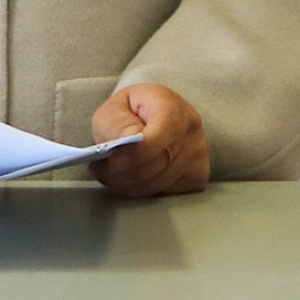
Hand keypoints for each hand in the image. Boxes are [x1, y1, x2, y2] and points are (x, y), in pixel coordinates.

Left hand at [89, 82, 208, 196]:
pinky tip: (130, 179)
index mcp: (172, 107)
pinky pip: (166, 192)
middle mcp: (191, 130)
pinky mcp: (198, 175)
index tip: (109, 162)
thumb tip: (124, 144)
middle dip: (123, 174)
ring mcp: (199, 154)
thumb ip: (116, 124)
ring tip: (110, 175)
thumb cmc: (133, 111)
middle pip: (156, 165)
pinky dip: (143, 190)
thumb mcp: (115, 107)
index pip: (155, 139)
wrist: (155, 113)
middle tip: (100, 172)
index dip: (130, 156)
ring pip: (159, 183)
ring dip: (129, 184)